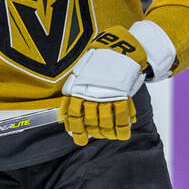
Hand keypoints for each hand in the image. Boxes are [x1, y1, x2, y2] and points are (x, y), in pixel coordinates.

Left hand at [59, 26, 147, 144]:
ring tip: (108, 135)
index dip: (76, 128)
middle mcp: (90, 92)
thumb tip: (66, 118)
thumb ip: (74, 96)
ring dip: (106, 132)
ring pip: (104, 120)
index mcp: (77, 89)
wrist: (117, 49)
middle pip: (89, 119)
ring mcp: (106, 93)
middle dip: (93, 131)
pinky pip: (121, 116)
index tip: (79, 139)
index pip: (72, 113)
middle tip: (95, 136)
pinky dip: (122, 128)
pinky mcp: (121, 94)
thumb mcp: (80, 77)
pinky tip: (122, 135)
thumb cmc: (98, 65)